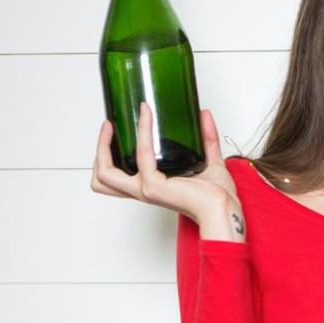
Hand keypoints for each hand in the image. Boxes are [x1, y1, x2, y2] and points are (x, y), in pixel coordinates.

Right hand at [90, 105, 240, 235]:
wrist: (225, 208)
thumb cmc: (217, 197)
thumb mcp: (209, 160)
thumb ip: (207, 138)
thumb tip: (204, 114)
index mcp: (151, 186)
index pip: (116, 177)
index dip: (107, 154)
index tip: (113, 128)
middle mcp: (144, 189)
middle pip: (102, 179)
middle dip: (98, 150)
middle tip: (107, 126)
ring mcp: (146, 189)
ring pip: (106, 173)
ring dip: (103, 145)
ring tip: (111, 124)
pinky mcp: (154, 186)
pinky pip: (142, 153)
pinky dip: (143, 130)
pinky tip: (147, 116)